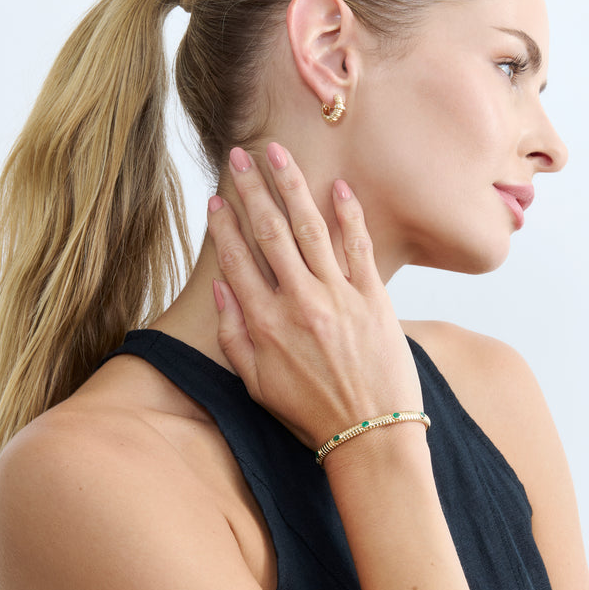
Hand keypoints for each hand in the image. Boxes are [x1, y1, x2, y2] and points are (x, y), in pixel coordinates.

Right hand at [207, 143, 422, 449]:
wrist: (371, 436)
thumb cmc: (311, 414)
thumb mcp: (257, 386)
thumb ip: (234, 337)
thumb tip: (223, 286)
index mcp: (265, 324)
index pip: (237, 260)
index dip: (223, 225)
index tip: (215, 198)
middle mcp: (299, 302)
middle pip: (270, 233)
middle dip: (252, 189)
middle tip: (240, 154)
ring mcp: (339, 297)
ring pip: (310, 228)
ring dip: (291, 186)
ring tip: (277, 153)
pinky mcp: (374, 299)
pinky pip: (358, 246)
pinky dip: (348, 214)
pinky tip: (338, 186)